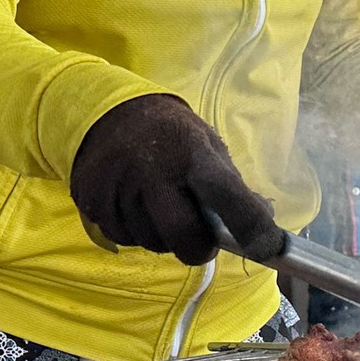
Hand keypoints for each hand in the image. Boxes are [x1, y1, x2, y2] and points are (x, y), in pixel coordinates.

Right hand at [70, 95, 281, 265]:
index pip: (225, 193)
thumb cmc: (172, 136)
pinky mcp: (92, 199)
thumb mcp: (207, 146)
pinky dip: (137, 232)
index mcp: (192, 152)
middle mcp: (154, 168)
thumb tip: (264, 226)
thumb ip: (232, 187)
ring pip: (151, 242)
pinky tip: (137, 206)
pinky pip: (124, 238)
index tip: (267, 247)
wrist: (110, 112)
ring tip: (162, 208)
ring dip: (165, 238)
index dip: (249, 224)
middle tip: (202, 240)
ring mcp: (119, 186)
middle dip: (198, 248)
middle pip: (182, 234)